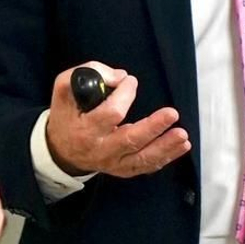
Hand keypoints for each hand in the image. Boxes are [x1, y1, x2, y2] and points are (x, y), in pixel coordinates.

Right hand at [46, 64, 190, 181]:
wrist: (61, 149)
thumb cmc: (67, 115)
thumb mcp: (65, 89)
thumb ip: (89, 74)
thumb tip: (121, 76)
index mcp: (85, 130)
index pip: (110, 113)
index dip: (124, 95)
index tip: (129, 81)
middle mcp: (100, 149)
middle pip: (130, 140)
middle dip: (153, 127)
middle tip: (172, 114)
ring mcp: (113, 162)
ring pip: (141, 158)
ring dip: (165, 147)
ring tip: (182, 136)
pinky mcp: (123, 169)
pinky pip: (146, 166)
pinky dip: (164, 158)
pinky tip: (180, 147)